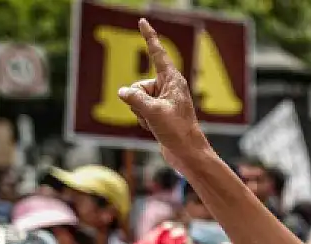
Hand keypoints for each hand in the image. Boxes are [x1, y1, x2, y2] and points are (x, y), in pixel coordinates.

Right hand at [118, 20, 206, 171]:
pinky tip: (154, 129)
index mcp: (173, 80)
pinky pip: (140, 111)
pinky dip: (142, 120)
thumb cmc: (177, 131)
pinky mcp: (159, 113)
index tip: (143, 21)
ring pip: (136, 99)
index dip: (149, 37)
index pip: (157, 53)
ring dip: (140, 113)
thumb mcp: (153, 112)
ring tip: (156, 124)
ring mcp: (163, 100)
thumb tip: (123, 92)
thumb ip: (134, 98)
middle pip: (138, 85)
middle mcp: (168, 87)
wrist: (188, 154)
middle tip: (154, 115)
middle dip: (138, 101)